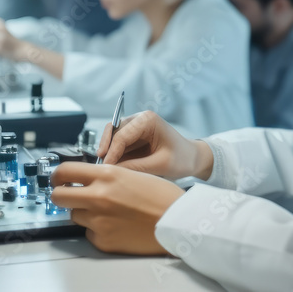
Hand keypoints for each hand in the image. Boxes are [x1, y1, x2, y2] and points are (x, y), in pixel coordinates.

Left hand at [50, 163, 183, 254]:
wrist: (177, 221)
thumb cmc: (162, 197)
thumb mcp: (133, 174)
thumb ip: (107, 175)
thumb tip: (87, 177)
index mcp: (107, 175)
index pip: (64, 171)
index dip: (57, 174)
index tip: (57, 177)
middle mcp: (98, 197)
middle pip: (58, 196)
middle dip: (61, 194)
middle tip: (69, 195)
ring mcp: (98, 220)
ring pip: (74, 215)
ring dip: (84, 212)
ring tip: (107, 211)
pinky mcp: (102, 240)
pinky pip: (89, 233)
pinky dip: (98, 229)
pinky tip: (116, 225)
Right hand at [97, 110, 212, 179]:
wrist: (192, 158)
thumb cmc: (182, 158)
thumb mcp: (160, 165)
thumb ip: (136, 167)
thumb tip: (113, 171)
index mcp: (148, 120)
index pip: (122, 135)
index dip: (112, 152)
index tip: (106, 167)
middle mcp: (139, 119)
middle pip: (113, 132)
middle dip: (105, 149)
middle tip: (100, 167)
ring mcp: (134, 128)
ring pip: (112, 138)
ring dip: (107, 153)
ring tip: (104, 169)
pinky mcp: (133, 138)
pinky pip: (117, 146)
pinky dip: (113, 156)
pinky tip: (112, 168)